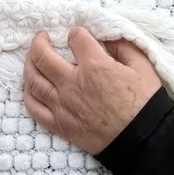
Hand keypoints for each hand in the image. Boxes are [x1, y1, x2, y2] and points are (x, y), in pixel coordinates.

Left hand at [22, 27, 163, 154]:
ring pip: (33, 80)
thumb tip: (107, 37)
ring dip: (29, 65)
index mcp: (94, 67)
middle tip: (42, 38)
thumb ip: (124, 47)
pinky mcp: (59, 125)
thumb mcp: (143, 67)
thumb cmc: (144, 104)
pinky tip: (31, 87)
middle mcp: (72, 84)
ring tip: (33, 58)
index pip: (75, 39)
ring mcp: (62, 105)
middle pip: (43, 57)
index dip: (77, 33)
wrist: (142, 141)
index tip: (78, 36)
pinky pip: (34, 108)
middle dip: (39, 43)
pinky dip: (28, 94)